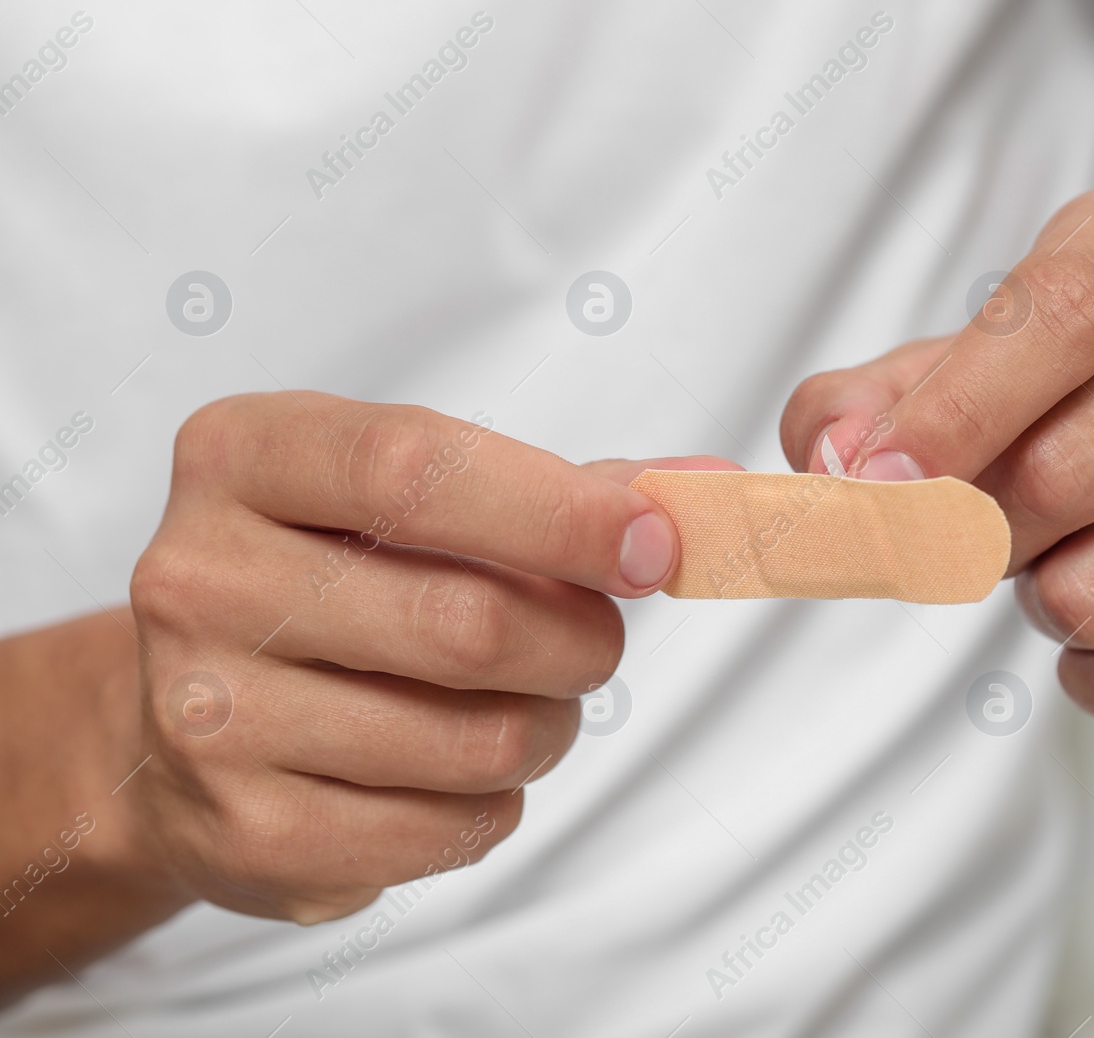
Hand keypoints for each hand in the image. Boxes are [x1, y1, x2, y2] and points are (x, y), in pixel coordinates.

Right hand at [126, 391, 730, 921]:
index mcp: (243, 457)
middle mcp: (197, 578)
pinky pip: (451, 826)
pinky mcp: (244, 832)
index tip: (655, 545)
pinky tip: (455, 770)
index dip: (560, 512)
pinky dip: (497, 801)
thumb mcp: (419, 497)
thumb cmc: (337, 578)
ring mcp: (208, 714)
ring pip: (475, 739)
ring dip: (548, 727)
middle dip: (580, 641)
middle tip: (594, 641)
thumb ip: (565, 491)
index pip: (415, 469)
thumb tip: (707, 492)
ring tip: (525, 705)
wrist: (189, 713)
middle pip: (466, 620)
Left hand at [782, 180, 1093, 727]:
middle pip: (1060, 474)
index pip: (1065, 312)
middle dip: (978, 532)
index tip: (874, 486)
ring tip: (1072, 557)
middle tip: (989, 523)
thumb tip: (832, 462)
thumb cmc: (1090, 398)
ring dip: (1043, 605)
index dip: (955, 412)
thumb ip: (867, 403)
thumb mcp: (966, 364)